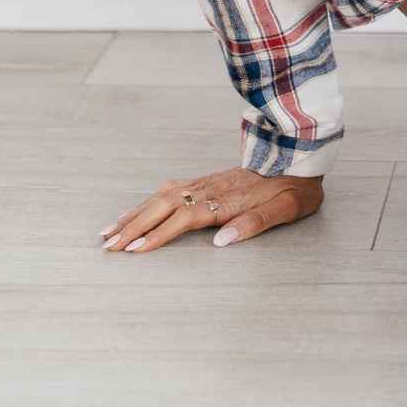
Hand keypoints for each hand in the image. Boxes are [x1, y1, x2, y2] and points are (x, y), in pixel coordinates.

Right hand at [99, 167, 323, 253]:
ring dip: (133, 215)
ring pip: (160, 197)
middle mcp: (210, 188)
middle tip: (107, 247)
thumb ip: (254, 224)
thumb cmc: (294, 188)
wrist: (299, 157)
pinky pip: (168, 191)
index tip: (134, 249)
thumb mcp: (285, 209)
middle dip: (133, 226)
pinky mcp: (205, 180)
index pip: (184, 218)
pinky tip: (134, 211)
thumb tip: (221, 241)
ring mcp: (205, 182)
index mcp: (227, 199)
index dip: (158, 234)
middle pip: (163, 206)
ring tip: (108, 232)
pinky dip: (146, 203)